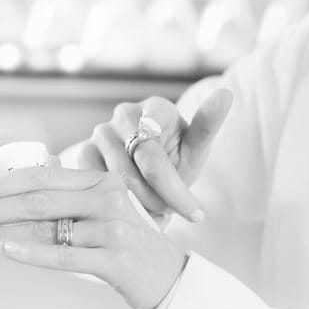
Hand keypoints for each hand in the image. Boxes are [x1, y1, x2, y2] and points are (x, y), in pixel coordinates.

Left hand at [0, 167, 187, 308]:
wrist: (168, 275)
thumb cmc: (125, 242)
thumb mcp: (103, 209)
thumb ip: (69, 197)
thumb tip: (12, 193)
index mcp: (101, 180)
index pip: (42, 175)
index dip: (2, 182)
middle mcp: (108, 199)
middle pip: (37, 200)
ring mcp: (112, 229)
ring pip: (45, 228)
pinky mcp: (115, 260)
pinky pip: (64, 256)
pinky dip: (31, 252)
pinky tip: (5, 249)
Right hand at [76, 89, 233, 221]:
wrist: (147, 172)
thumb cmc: (177, 159)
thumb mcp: (196, 148)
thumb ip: (209, 124)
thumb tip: (226, 93)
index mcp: (156, 107)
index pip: (163, 152)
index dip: (175, 189)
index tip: (196, 215)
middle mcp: (125, 114)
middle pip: (140, 168)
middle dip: (160, 199)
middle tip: (172, 215)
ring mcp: (100, 132)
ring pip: (117, 181)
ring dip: (139, 205)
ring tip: (154, 211)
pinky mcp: (82, 152)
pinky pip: (96, 186)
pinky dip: (115, 204)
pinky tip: (130, 210)